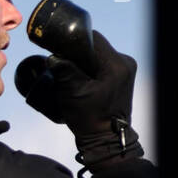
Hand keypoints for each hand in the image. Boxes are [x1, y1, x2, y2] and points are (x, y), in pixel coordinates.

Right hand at [15, 30, 142, 165]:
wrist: (106, 139)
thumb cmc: (90, 118)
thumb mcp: (72, 92)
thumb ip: (63, 70)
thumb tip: (52, 57)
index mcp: (117, 64)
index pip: (93, 39)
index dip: (72, 42)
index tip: (57, 49)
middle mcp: (124, 63)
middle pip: (95, 46)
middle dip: (76, 52)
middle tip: (61, 63)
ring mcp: (124, 70)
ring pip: (97, 55)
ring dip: (82, 60)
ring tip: (69, 72)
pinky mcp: (121, 78)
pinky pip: (102, 64)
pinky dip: (89, 67)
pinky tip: (79, 77)